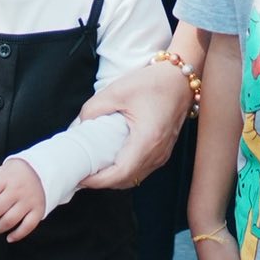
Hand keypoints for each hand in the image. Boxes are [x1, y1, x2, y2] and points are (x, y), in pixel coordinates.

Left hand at [0, 159, 45, 240]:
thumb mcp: (1, 170)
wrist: (42, 170)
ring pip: (9, 221)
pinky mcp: (38, 210)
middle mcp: (18, 190)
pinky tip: (9, 237)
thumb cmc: (17, 173)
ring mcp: (29, 201)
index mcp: (6, 178)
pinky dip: (17, 235)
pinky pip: (28, 227)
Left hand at [77, 58, 189, 189]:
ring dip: (114, 177)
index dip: (98, 181)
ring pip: (135, 177)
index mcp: (147, 140)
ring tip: (94, 168)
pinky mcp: (163, 149)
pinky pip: (142, 168)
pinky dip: (125, 170)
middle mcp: (158, 152)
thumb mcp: (116, 91)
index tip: (80, 178)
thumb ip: (92, 110)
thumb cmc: (155, 82)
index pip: (120, 174)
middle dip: (102, 182)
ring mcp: (163, 153)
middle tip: (82, 173)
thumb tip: (78, 126)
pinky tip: (112, 160)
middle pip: (126, 180)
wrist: (181, 77)